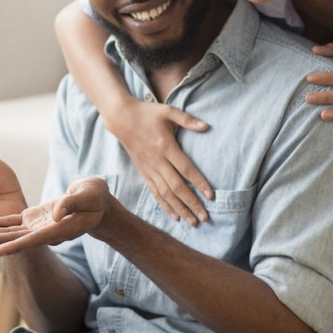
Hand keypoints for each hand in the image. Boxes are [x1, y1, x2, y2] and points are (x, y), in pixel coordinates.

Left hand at [0, 177, 111, 255]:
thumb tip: (57, 213)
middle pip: (12, 240)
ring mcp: (35, 227)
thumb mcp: (88, 196)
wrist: (95, 201)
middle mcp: (43, 233)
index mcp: (59, 230)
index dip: (15, 246)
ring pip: (6, 232)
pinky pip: (8, 222)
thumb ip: (72, 204)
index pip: (33, 240)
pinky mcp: (31, 219)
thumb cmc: (95, 197)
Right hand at [106, 99, 211, 225]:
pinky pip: (154, 192)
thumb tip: (207, 126)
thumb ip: (187, 120)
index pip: (186, 169)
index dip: (198, 183)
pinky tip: (175, 216)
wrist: (121, 118)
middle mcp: (157, 161)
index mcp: (166, 146)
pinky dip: (165, 205)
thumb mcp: (168, 111)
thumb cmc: (148, 113)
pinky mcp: (144, 172)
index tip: (210, 196)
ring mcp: (149, 169)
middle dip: (191, 203)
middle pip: (176, 186)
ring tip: (192, 222)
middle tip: (205, 218)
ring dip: (179, 209)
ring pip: (165, 193)